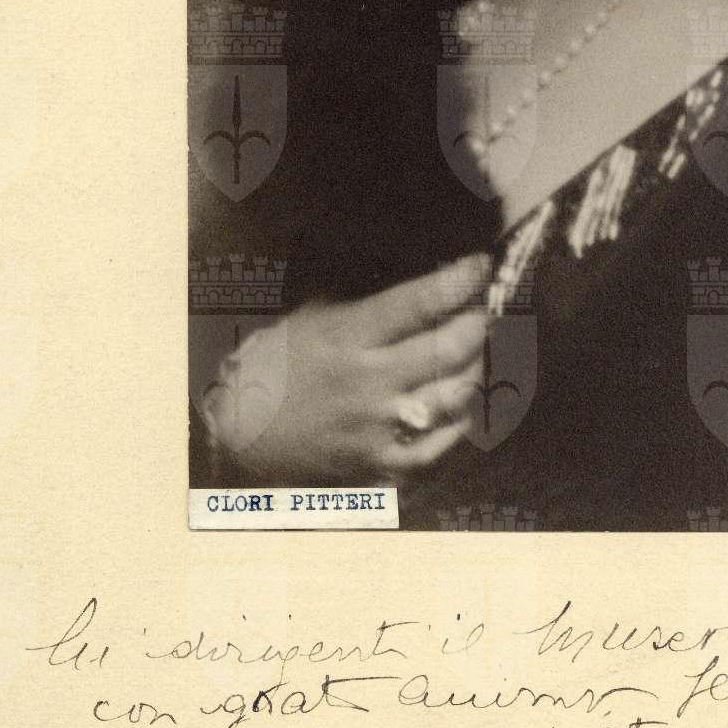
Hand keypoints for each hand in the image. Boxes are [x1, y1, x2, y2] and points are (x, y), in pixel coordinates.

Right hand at [200, 253, 493, 482]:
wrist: (246, 430)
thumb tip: (422, 279)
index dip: (459, 281)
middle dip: (477, 323)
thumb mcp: (315, 316)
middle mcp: (368, 381)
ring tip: (473, 353)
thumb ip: (367, 302)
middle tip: (482, 310)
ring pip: (453, 395)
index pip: (418, 303)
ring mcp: (377, 426)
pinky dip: (458, 422)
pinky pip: (438, 445)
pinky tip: (459, 404)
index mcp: (348, 337)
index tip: (480, 265)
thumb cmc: (282, 362)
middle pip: (448, 348)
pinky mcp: (380, 463)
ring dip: (473, 368)